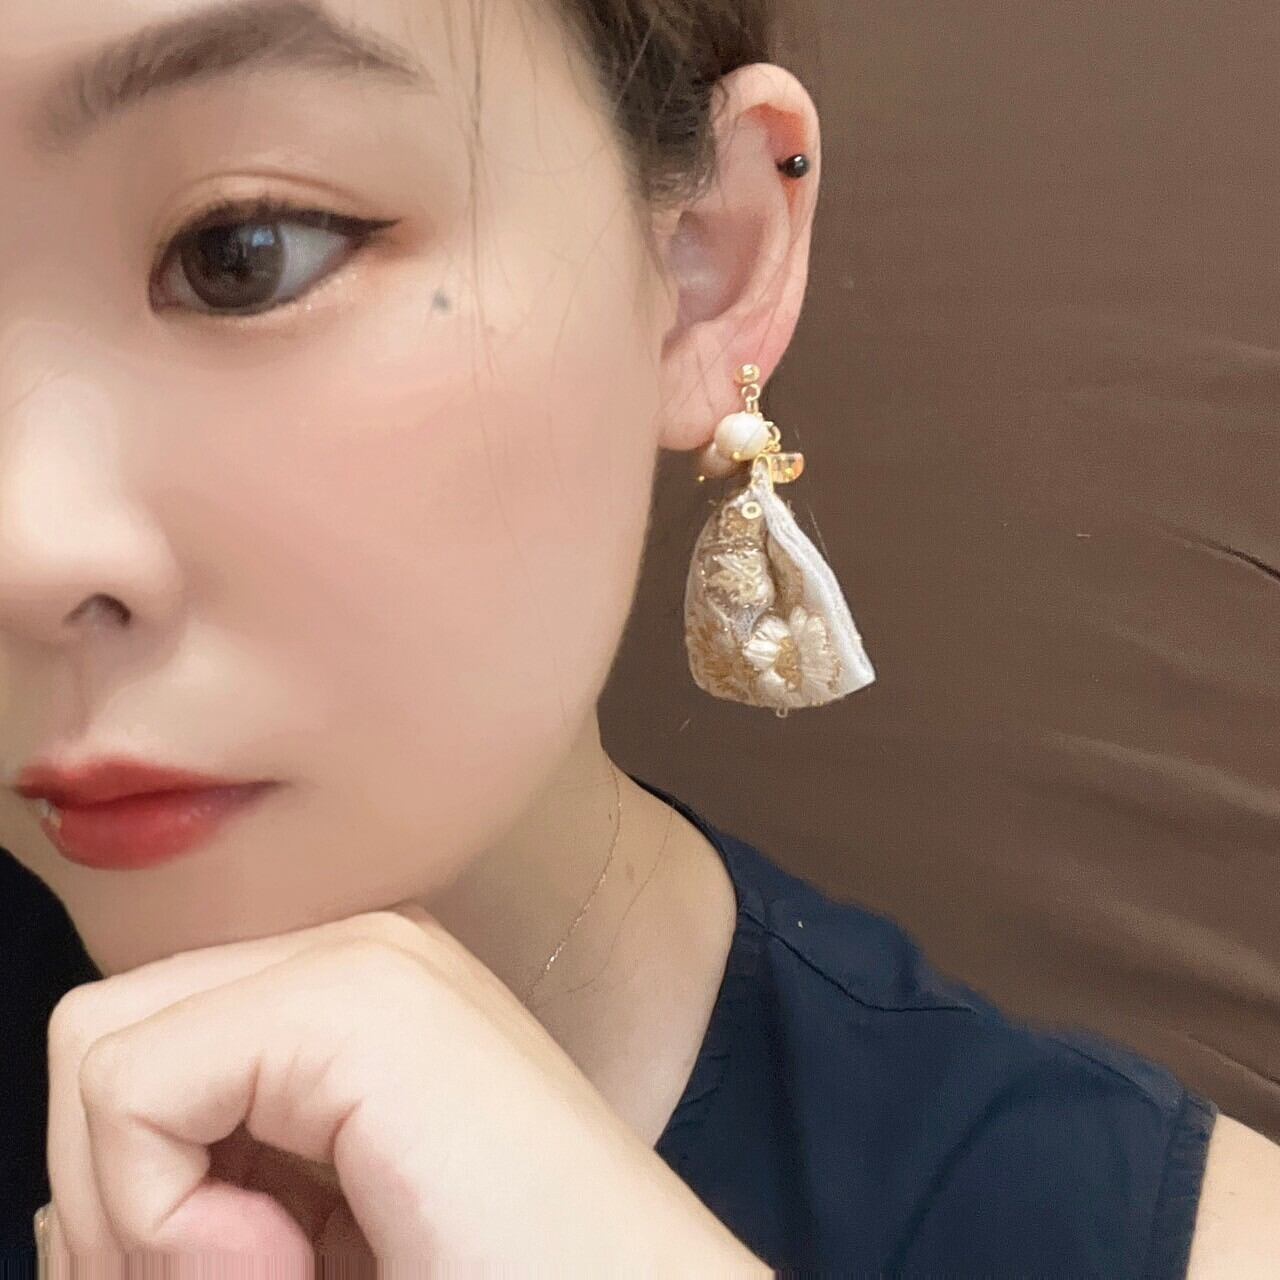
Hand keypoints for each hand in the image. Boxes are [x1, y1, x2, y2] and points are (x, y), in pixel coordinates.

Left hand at [36, 902, 768, 1274]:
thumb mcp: (310, 1237)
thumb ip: (197, 1195)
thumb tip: (61, 1203)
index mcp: (356, 998)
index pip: (145, 1052)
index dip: (136, 1190)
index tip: (241, 1272)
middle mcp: (359, 949)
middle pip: (105, 1038)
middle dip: (121, 1193)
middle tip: (241, 1277)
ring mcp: (362, 959)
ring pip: (100, 1056)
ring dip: (144, 1211)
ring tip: (283, 1269)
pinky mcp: (354, 1000)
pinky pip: (132, 1090)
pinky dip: (163, 1215)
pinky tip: (292, 1260)